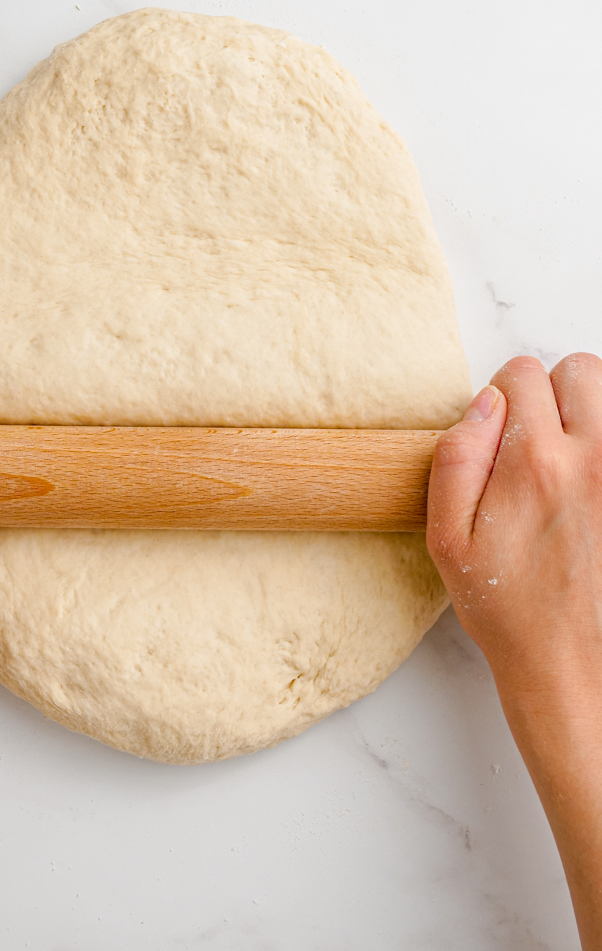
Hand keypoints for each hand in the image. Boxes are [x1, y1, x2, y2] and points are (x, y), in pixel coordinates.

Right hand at [427, 353, 601, 949]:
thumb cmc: (505, 607)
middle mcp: (591, 460)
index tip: (496, 436)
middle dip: (550, 392)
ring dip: (586, 413)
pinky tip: (587, 485)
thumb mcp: (447, 538)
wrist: (566, 666)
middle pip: (579, 369)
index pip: (521, 374)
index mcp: (534, 463)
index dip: (499, 398)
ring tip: (566, 458)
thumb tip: (482, 405)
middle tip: (534, 439)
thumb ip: (457, 458)